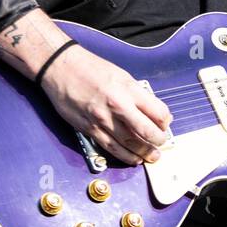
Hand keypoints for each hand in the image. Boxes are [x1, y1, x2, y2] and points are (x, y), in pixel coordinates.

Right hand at [38, 44, 172, 166]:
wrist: (61, 67)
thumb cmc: (91, 68)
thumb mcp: (122, 75)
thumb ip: (138, 94)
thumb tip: (153, 111)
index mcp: (128, 89)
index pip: (157, 112)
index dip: (165, 122)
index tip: (165, 125)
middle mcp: (117, 105)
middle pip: (146, 131)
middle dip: (157, 141)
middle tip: (160, 144)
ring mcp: (102, 119)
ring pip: (129, 143)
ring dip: (143, 153)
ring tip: (151, 157)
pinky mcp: (89, 129)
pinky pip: (111, 147)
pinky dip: (124, 155)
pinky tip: (132, 158)